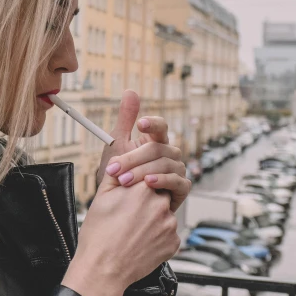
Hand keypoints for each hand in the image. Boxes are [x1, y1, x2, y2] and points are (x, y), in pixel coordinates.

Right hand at [63, 171, 180, 295]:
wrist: (103, 269)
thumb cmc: (99, 236)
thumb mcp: (101, 197)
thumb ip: (115, 173)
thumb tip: (122, 161)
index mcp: (143, 189)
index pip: (149, 176)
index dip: (138, 187)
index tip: (130, 196)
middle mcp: (160, 204)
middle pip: (159, 194)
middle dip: (147, 201)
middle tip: (130, 215)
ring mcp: (169, 224)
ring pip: (164, 214)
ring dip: (153, 219)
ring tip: (133, 231)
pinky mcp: (173, 242)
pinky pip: (168, 233)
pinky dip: (157, 236)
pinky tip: (140, 241)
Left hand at [95, 90, 190, 212]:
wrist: (120, 204)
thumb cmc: (120, 173)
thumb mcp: (117, 145)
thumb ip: (125, 119)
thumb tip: (130, 91)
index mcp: (155, 142)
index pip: (160, 127)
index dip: (153, 123)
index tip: (140, 123)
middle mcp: (169, 154)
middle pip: (158, 148)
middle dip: (134, 158)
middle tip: (114, 169)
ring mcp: (176, 170)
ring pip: (166, 164)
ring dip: (142, 171)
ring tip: (124, 180)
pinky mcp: (180, 189)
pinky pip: (178, 181)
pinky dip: (163, 180)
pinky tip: (148, 183)